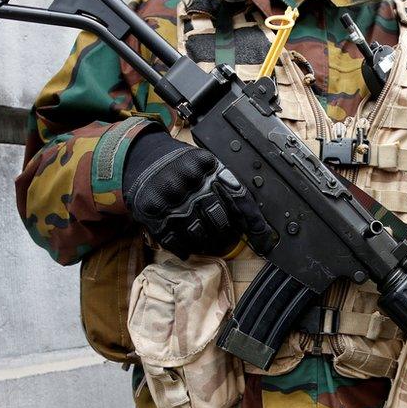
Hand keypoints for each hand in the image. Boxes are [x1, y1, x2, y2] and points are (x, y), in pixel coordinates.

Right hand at [122, 128, 274, 258]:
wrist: (144, 159)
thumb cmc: (183, 168)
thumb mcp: (208, 167)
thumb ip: (231, 188)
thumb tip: (258, 225)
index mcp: (208, 166)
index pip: (239, 197)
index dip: (253, 220)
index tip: (262, 236)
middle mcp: (189, 180)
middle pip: (219, 220)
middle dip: (224, 232)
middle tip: (224, 235)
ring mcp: (169, 197)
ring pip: (197, 234)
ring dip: (205, 242)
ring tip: (205, 240)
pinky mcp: (152, 212)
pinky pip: (174, 241)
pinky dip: (183, 248)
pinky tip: (187, 247)